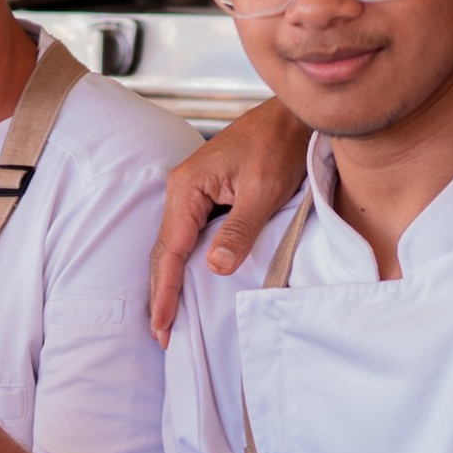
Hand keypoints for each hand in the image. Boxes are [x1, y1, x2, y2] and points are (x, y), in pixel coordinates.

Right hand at [149, 101, 310, 342]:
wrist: (292, 118)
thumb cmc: (278, 145)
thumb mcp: (263, 190)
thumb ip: (239, 229)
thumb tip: (215, 266)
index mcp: (188, 188)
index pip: (169, 250)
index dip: (166, 291)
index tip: (164, 324)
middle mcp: (182, 191)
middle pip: (163, 252)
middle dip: (161, 294)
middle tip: (162, 334)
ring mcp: (193, 194)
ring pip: (173, 246)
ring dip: (170, 282)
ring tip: (168, 317)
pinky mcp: (207, 197)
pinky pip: (188, 237)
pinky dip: (184, 264)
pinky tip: (187, 284)